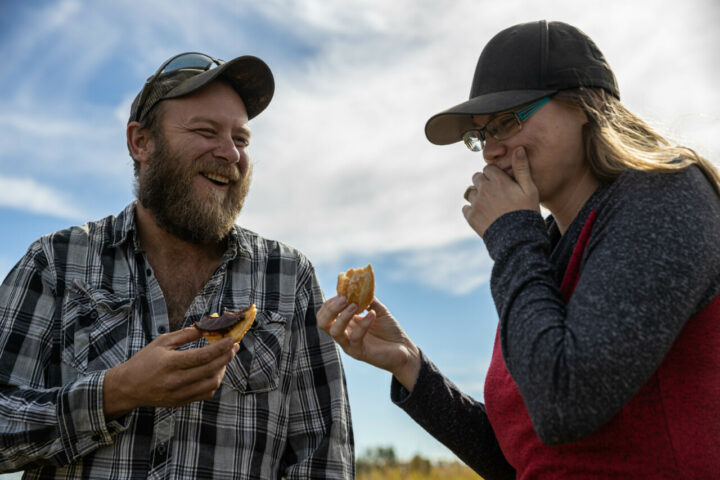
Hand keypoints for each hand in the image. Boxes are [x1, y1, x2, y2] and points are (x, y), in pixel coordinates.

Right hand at [103, 327, 238, 418]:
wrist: (128, 387)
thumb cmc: (145, 360)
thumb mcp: (162, 342)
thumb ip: (185, 335)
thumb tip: (206, 327)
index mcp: (170, 363)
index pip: (203, 356)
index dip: (221, 348)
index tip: (232, 339)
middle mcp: (175, 381)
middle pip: (211, 370)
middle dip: (227, 357)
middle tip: (234, 346)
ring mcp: (179, 394)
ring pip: (212, 384)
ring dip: (222, 369)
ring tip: (224, 358)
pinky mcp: (181, 402)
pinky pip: (205, 393)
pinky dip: (214, 381)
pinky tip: (214, 371)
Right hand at [317, 296, 420, 390]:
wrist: (405, 349)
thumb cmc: (390, 331)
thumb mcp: (378, 310)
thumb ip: (368, 299)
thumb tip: (360, 285)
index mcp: (346, 325)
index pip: (326, 314)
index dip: (330, 303)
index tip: (342, 293)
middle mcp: (344, 335)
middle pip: (323, 323)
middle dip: (330, 309)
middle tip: (343, 299)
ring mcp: (350, 345)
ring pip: (335, 331)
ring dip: (343, 316)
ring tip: (355, 305)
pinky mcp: (360, 353)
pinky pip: (355, 338)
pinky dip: (363, 324)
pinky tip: (372, 314)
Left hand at [462, 146, 539, 236]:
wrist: (518, 240)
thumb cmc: (527, 212)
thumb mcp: (530, 189)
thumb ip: (522, 168)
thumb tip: (518, 148)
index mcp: (498, 180)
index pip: (489, 169)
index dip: (495, 175)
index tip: (502, 184)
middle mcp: (484, 189)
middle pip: (477, 178)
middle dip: (485, 183)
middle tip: (496, 194)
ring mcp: (476, 203)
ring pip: (470, 192)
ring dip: (477, 196)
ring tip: (490, 206)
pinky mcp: (471, 217)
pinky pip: (466, 208)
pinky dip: (472, 210)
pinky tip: (484, 215)